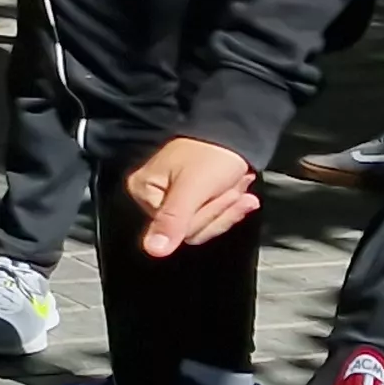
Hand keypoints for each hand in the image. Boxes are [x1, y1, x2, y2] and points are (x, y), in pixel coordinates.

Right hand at [129, 137, 261, 257]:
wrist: (234, 134)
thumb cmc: (211, 155)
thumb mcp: (193, 189)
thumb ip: (173, 220)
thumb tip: (154, 250)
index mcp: (143, 191)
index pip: (175, 229)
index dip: (206, 215)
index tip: (224, 193)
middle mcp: (151, 196)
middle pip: (189, 229)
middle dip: (218, 209)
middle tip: (233, 187)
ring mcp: (171, 198)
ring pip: (202, 225)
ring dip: (227, 207)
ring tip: (236, 185)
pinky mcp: (189, 199)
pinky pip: (208, 217)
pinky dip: (229, 206)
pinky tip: (240, 192)